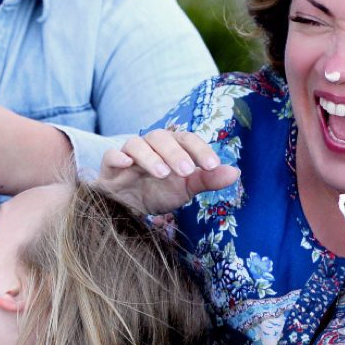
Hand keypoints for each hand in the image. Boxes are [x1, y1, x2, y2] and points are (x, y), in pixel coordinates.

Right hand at [96, 129, 238, 213]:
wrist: (126, 207)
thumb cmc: (157, 192)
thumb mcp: (185, 189)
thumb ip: (206, 180)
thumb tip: (236, 172)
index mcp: (170, 147)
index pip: (186, 139)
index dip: (199, 149)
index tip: (212, 166)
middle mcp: (149, 146)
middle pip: (161, 138)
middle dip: (176, 153)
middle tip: (187, 172)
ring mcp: (127, 155)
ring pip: (136, 144)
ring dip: (150, 156)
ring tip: (163, 174)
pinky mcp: (109, 167)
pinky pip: (110, 155)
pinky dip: (117, 157)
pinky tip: (126, 164)